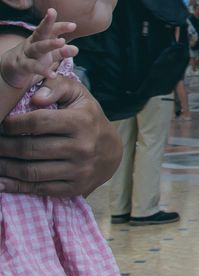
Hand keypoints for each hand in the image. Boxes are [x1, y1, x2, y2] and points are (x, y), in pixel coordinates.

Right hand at [0, 10, 77, 90]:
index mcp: (40, 38)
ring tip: (62, 42)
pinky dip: (42, 70)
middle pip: (41, 32)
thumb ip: (61, 52)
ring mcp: (26, 53)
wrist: (12, 68)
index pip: (51, 29)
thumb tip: (76, 49)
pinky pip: (32, 67)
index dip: (61, 26)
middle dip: (50, 24)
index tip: (74, 25)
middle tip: (70, 24)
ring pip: (37, 47)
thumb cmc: (34, 58)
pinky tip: (53, 74)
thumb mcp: (48, 54)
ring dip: (50, 44)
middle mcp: (33, 43)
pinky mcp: (22, 66)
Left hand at [0, 75, 121, 196]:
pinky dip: (15, 186)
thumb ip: (56, 87)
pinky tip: (2, 180)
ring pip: (30, 171)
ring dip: (5, 167)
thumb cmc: (87, 118)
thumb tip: (35, 98)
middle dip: (4, 146)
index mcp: (81, 122)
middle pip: (30, 149)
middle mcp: (82, 147)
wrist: (111, 152)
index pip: (38, 122)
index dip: (13, 124)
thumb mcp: (78, 95)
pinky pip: (38, 188)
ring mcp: (79, 170)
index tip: (2, 124)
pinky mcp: (74, 188)